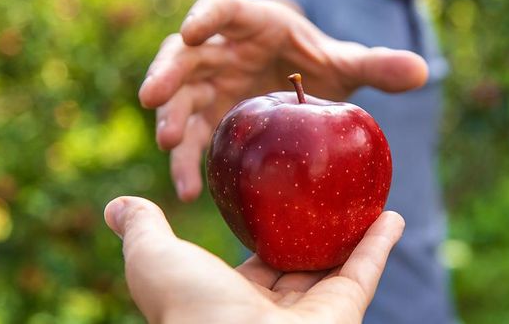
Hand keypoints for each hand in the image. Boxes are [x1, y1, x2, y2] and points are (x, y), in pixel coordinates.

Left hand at [104, 196, 404, 322]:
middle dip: (313, 235)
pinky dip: (380, 240)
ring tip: (365, 200)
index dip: (264, 235)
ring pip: (338, 264)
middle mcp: (276, 310)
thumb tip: (117, 205)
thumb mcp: (155, 261)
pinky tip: (391, 212)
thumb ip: (144, 232)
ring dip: (354, 233)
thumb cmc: (190, 311)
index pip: (254, 265)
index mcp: (233, 302)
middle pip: (301, 264)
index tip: (274, 204)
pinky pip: (366, 267)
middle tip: (326, 197)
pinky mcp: (345, 307)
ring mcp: (314, 310)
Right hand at [139, 0, 427, 201]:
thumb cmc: (319, 62)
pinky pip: (194, 138)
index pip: (223, 10)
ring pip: (180, 96)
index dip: (205, 17)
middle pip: (185, 54)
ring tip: (169, 144)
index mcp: (253, 24)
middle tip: (154, 99)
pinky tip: (190, 189)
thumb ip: (378, 65)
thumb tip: (423, 70)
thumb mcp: (346, 62)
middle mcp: (222, 50)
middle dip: (168, 74)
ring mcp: (210, 84)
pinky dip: (189, 162)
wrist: (302, 81)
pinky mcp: (210, 117)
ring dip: (171, 117)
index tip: (193, 31)